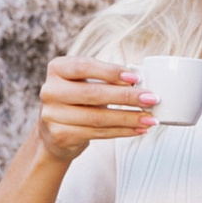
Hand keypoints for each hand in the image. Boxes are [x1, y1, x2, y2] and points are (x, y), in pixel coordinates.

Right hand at [34, 60, 157, 163]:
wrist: (54, 132)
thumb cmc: (77, 100)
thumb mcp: (85, 82)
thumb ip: (106, 79)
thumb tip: (140, 84)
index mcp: (57, 69)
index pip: (84, 66)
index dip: (110, 72)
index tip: (136, 78)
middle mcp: (50, 91)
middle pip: (92, 93)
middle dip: (127, 97)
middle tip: (152, 99)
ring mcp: (52, 115)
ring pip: (98, 117)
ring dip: (129, 118)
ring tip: (150, 119)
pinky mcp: (60, 136)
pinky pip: (97, 134)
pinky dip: (122, 131)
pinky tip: (138, 129)